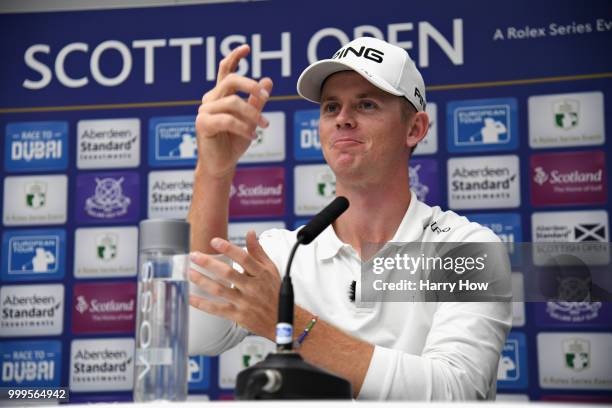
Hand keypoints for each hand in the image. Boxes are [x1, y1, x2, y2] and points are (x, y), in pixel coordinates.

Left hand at [189, 231, 280, 340]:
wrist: (282, 320)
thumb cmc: (274, 292)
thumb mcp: (270, 269)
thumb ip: (258, 251)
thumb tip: (250, 233)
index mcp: (261, 274)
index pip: (244, 258)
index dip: (228, 249)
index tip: (214, 241)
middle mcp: (252, 287)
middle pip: (228, 273)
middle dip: (209, 263)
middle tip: (195, 256)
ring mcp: (245, 302)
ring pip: (220, 290)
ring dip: (203, 281)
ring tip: (190, 272)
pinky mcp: (238, 316)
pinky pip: (217, 309)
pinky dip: (203, 304)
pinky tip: (191, 297)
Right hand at [195, 44, 273, 177]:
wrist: (221, 165)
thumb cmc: (234, 143)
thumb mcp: (250, 120)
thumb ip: (257, 101)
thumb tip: (268, 79)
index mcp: (220, 95)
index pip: (225, 70)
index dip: (234, 57)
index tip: (247, 48)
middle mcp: (210, 100)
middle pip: (231, 80)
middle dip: (251, 85)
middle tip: (266, 95)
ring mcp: (204, 111)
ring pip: (233, 102)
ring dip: (253, 113)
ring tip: (264, 125)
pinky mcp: (203, 124)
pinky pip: (227, 119)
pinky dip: (243, 127)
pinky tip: (252, 136)